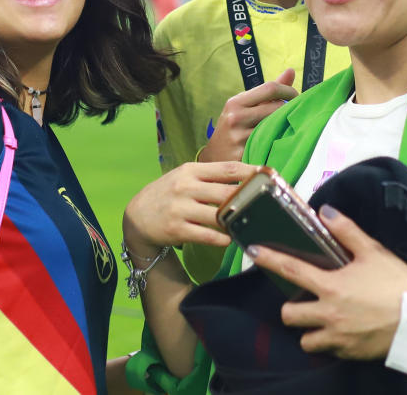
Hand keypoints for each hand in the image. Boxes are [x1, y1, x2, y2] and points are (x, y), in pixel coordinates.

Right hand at [123, 161, 259, 256]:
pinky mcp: (178, 229)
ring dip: (238, 221)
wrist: (137, 216)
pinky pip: (208, 235)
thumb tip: (246, 177)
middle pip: (227, 192)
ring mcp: (181, 209)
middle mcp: (186, 187)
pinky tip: (232, 238)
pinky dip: (224, 238)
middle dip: (250, 198)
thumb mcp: (185, 177)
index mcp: (191, 170)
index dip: (251, 172)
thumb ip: (210, 176)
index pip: (227, 169)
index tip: (269, 176)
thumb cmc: (169, 194)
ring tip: (254, 224)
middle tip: (269, 204)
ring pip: (219, 216)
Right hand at [199, 68, 297, 162]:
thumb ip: (268, 91)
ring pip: (276, 125)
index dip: (288, 91)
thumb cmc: (234, 128)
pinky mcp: (245, 154)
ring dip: (286, 125)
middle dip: (290, 108)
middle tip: (296, 113)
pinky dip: (279, 141)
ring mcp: (240, 137)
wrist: (215, 158)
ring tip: (288, 126)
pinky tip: (280, 142)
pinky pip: (271, 144)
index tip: (296, 97)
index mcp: (235, 102)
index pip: (270, 88)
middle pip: (276, 107)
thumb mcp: (244, 107)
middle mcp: (235, 117)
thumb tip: (290, 71)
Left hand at [248, 205, 406, 360]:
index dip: (269, 260)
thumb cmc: (398, 283)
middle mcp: (328, 314)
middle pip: (289, 315)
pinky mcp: (350, 354)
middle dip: (291, 309)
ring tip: (321, 321)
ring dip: (309, 331)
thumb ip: (346, 231)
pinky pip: (328, 351)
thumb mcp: (373, 251)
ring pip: (305, 340)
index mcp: (331, 287)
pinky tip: (341, 333)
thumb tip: (325, 211)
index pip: (290, 270)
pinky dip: (329, 343)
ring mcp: (338, 337)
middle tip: (304, 301)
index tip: (252, 253)